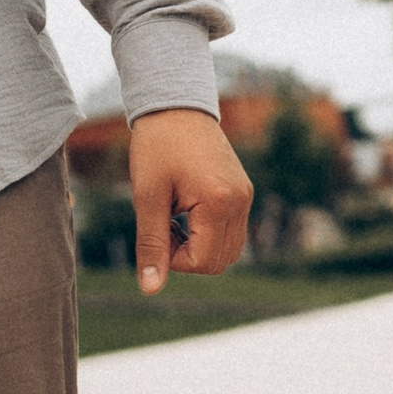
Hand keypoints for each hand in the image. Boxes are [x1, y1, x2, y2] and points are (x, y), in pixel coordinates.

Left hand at [129, 107, 254, 292]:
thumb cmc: (157, 146)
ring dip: (199, 247)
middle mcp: (241, 201)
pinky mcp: (243, 191)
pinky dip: (209, 233)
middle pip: (220, 262)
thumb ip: (151, 244)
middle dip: (188, 257)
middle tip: (163, 226)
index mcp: (219, 202)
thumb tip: (150, 288)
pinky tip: (186, 210)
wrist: (176, 105)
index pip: (203, 262)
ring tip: (174, 218)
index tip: (156, 232)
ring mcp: (245, 196)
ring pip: (229, 250)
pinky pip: (231, 230)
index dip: (174, 259)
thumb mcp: (147, 196)